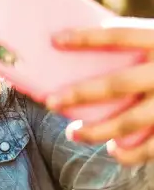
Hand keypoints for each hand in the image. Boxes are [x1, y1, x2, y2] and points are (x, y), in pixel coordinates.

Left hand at [46, 17, 153, 164]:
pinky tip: (115, 152)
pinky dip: (133, 153)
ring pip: (131, 121)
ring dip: (98, 130)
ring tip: (73, 132)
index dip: (86, 37)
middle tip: (50, 101)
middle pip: (117, 84)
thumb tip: (89, 52)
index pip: (118, 36)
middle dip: (80, 94)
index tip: (54, 39)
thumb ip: (139, 45)